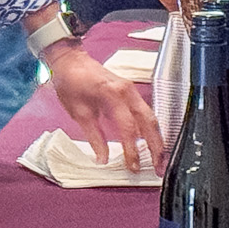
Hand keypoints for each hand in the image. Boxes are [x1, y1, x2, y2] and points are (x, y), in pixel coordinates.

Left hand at [46, 44, 162, 172]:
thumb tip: (103, 159)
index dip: (132, 150)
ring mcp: (131, 90)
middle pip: (149, 122)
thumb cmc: (71, 82)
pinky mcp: (131, 91)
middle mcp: (127, 91)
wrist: (70, 60)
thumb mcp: (79, 113)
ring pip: (151, 116)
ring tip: (158, 158)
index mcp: (113, 95)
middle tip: (158, 166)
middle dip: (156, 146)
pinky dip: (150, 128)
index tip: (133, 166)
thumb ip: (94, 137)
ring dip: (156, 138)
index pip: (128, 128)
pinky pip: (145, 111)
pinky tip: (150, 141)